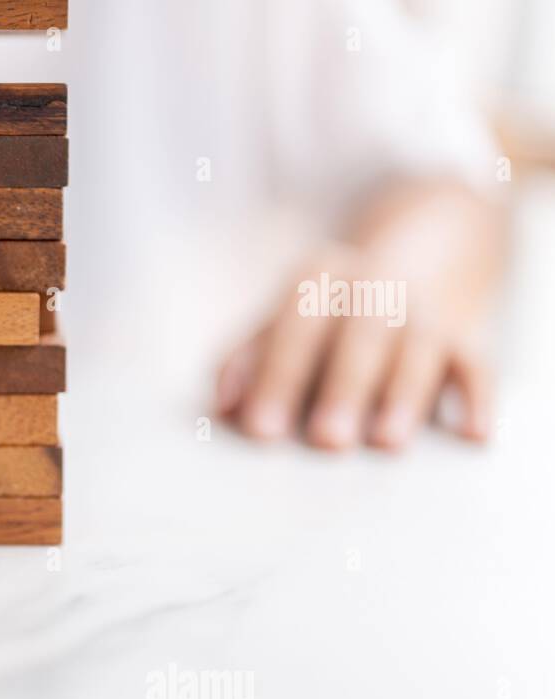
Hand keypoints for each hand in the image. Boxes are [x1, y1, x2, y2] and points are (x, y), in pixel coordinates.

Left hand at [216, 245, 491, 450]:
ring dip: (402, 395)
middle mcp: (376, 287)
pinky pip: (477, 366)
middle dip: (342, 388)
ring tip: (384, 443)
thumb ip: (244, 361)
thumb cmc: (327, 315)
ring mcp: (424, 312)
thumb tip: (220, 407)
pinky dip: (478, 399)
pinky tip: (472, 435)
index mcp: (320, 278)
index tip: (259, 429)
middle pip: (359, 334)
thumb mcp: (280, 322)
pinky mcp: (466, 338)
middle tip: (325, 442)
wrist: (419, 255)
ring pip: (418, 349)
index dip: (275, 375)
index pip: (294, 324)